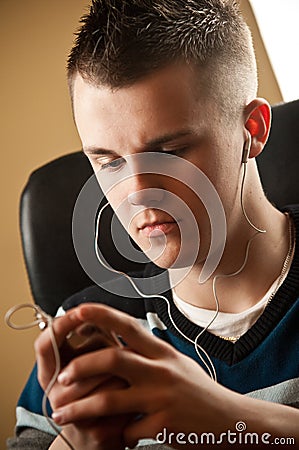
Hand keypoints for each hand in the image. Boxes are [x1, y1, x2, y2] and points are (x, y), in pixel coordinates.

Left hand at [47, 304, 236, 448]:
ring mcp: (161, 398)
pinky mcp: (163, 425)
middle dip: (81, 366)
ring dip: (80, 407)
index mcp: (162, 353)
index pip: (128, 326)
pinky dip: (119, 435)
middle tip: (62, 376)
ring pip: (109, 399)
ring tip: (61, 413)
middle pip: (113, 359)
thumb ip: (150, 355)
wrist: (231, 421)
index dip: (101, 315)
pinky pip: (128, 430)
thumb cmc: (200, 391)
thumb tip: (122, 342)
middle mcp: (161, 371)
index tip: (77, 310)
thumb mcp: (176, 364)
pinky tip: (118, 437)